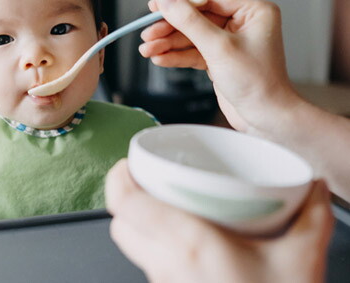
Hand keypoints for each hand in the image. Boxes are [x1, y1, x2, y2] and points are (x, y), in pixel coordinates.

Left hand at [106, 159, 332, 282]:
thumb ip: (311, 219)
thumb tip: (312, 189)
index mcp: (188, 244)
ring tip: (166, 206)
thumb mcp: (300, 261)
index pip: (126, 206)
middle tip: (148, 181)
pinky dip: (156, 247)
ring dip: (140, 224)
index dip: (117, 179)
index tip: (127, 163)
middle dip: (127, 200)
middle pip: (120, 225)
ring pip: (132, 247)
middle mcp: (167, 265)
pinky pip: (150, 266)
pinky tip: (183, 241)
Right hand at [139, 0, 299, 136]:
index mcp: (253, 11)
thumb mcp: (218, 47)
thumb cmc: (257, 83)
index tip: (155, 6)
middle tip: (148, 33)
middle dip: (170, 27)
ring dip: (168, 43)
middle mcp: (242, 23)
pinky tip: (160, 58)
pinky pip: (193, 51)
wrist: (266, 118)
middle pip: (196, 17)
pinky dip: (176, 56)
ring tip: (147, 50)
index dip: (179, 0)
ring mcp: (230, 41)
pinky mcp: (220, 59)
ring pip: (191, 35)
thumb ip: (189, 21)